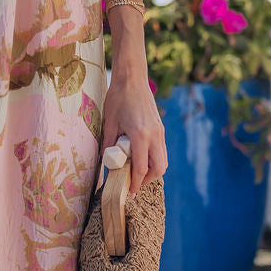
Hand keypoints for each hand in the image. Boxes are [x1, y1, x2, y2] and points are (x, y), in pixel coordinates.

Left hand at [101, 73, 166, 194]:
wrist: (132, 78)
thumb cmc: (118, 98)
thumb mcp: (109, 123)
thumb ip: (109, 145)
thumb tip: (107, 163)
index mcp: (141, 135)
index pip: (141, 168)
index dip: (135, 184)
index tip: (129, 193)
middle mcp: (155, 135)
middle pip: (158, 168)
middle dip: (147, 180)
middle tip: (133, 184)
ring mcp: (160, 131)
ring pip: (163, 160)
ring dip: (152, 170)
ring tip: (136, 172)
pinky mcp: (160, 128)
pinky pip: (161, 150)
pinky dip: (154, 159)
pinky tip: (141, 158)